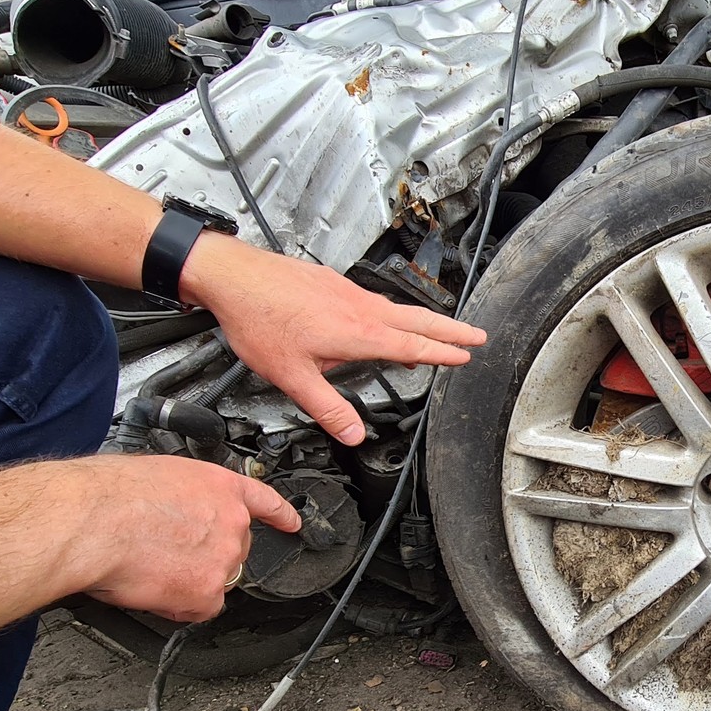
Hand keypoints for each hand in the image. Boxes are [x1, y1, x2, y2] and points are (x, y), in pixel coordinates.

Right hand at [59, 455, 300, 622]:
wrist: (96, 521)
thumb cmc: (110, 495)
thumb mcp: (159, 475)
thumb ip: (183, 496)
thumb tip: (175, 510)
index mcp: (220, 486)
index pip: (262, 501)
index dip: (279, 513)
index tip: (292, 522)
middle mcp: (231, 522)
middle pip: (232, 550)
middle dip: (204, 557)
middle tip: (165, 553)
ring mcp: (225, 559)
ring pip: (215, 581)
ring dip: (189, 581)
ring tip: (151, 566)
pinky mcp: (208, 592)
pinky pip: (199, 608)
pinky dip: (178, 605)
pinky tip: (153, 587)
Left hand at [182, 234, 486, 444]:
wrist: (233, 276)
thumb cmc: (258, 320)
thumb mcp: (292, 376)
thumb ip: (326, 408)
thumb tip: (352, 435)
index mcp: (357, 332)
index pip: (412, 344)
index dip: (442, 352)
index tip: (466, 355)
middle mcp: (359, 307)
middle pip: (417, 319)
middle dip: (450, 329)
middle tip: (477, 335)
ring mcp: (347, 292)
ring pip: (397, 308)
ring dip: (425, 320)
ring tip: (441, 332)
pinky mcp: (332, 283)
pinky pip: (375, 300)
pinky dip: (394, 312)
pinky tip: (386, 320)